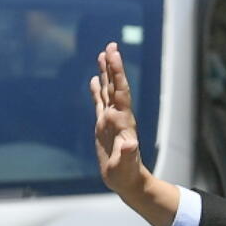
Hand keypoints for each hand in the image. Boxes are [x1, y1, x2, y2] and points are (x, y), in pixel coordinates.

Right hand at [91, 43, 146, 198]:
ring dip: (106, 72)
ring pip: (107, 90)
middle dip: (113, 65)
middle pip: (115, 85)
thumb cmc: (127, 174)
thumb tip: (131, 142)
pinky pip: (99, 103)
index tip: (114, 55)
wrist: (127, 180)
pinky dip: (97, 90)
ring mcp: (111, 119)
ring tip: (103, 53)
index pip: (120, 92)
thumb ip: (129, 154)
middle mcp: (118, 116)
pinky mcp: (103, 126)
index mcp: (123, 121)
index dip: (118, 73)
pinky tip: (94, 79)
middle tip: (111, 45)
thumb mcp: (127, 165)